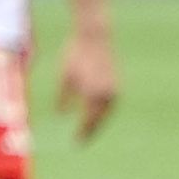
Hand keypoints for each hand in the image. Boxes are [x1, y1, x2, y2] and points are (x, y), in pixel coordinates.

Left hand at [56, 20, 118, 141]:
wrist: (95, 36)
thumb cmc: (76, 54)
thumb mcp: (65, 77)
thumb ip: (63, 98)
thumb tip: (61, 115)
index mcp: (92, 93)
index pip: (87, 120)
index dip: (82, 132)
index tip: (75, 142)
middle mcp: (106, 94)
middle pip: (99, 120)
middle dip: (91, 131)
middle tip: (82, 141)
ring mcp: (114, 89)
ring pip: (106, 114)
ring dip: (98, 123)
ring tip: (89, 131)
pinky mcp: (117, 84)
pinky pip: (110, 105)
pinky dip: (103, 112)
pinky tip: (96, 115)